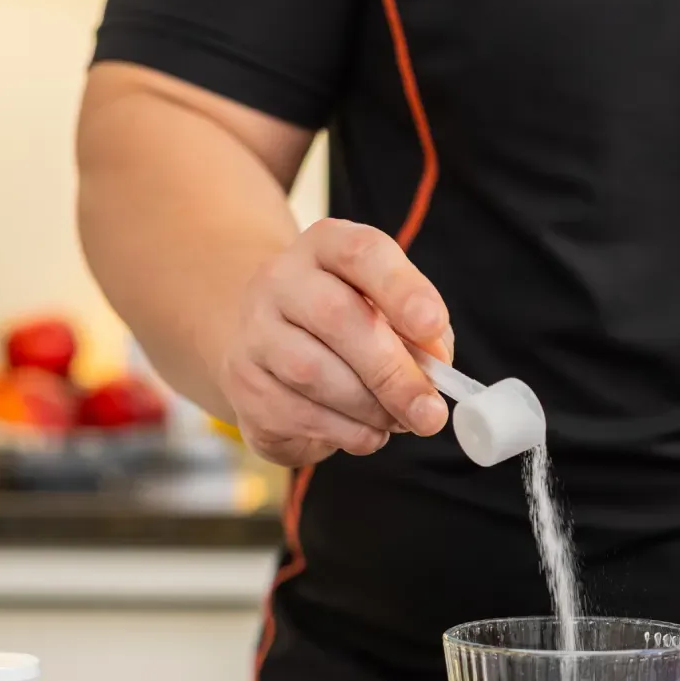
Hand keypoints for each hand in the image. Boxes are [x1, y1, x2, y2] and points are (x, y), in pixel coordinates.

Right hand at [222, 218, 453, 466]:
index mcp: (327, 247)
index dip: (401, 288)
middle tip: (430, 414)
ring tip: (398, 421)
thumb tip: (435, 368)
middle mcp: (281, 280)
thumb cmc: (352, 325)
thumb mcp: (392, 311)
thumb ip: (423, 333)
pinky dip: (345, 433)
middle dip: (391, 372)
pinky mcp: (243, 383)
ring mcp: (254, 331)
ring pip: (312, 373)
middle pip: (335, 317)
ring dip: (369, 408)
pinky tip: (367, 433)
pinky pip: (296, 414)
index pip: (361, 252)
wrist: (275, 345)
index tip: (432, 325)